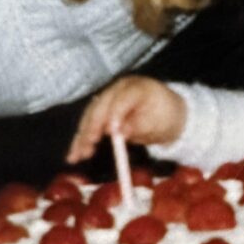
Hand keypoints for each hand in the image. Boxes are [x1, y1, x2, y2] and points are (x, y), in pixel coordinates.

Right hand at [67, 76, 186, 162]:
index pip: (121, 99)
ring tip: (76, 156)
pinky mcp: (102, 110)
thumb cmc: (166, 116)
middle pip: (100, 107)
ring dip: (81, 137)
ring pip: (90, 117)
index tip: (111, 133)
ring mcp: (108, 98)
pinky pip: (89, 124)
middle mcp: (118, 89)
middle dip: (91, 128)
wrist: (168, 112)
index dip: (114, 115)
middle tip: (87, 147)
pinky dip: (82, 139)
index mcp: (136, 87)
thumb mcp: (159, 122)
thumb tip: (120, 132)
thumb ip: (139, 125)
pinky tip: (75, 153)